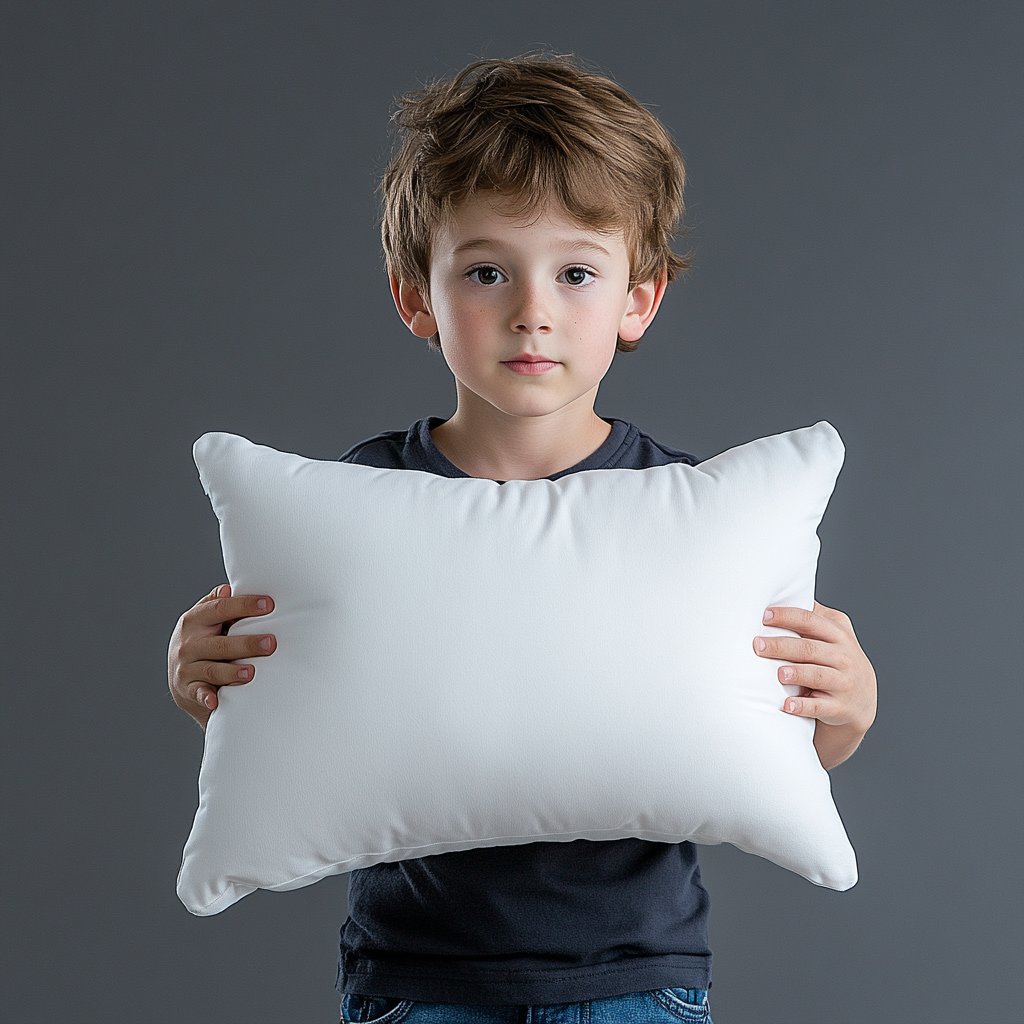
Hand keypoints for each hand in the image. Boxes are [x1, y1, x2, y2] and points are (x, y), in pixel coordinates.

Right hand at [167, 584, 275, 728]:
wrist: (182, 679)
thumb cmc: (204, 642)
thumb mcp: (205, 621)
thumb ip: (217, 604)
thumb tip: (229, 588)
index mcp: (194, 620)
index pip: (220, 609)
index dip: (244, 606)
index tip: (269, 605)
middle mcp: (188, 644)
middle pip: (220, 643)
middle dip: (247, 644)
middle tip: (271, 643)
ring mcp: (187, 668)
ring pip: (212, 670)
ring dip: (232, 672)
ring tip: (251, 672)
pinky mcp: (188, 690)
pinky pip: (199, 694)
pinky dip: (206, 697)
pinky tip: (215, 700)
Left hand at [753, 601, 876, 769]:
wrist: (861, 703)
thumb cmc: (838, 662)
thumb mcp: (835, 636)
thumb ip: (814, 617)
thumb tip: (782, 594)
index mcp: (839, 635)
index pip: (811, 621)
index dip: (787, 617)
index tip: (764, 616)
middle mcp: (844, 657)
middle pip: (809, 648)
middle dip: (781, 645)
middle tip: (757, 645)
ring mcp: (844, 683)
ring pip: (817, 675)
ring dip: (796, 673)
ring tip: (778, 673)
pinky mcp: (840, 707)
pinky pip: (820, 706)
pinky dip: (804, 706)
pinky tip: (788, 705)